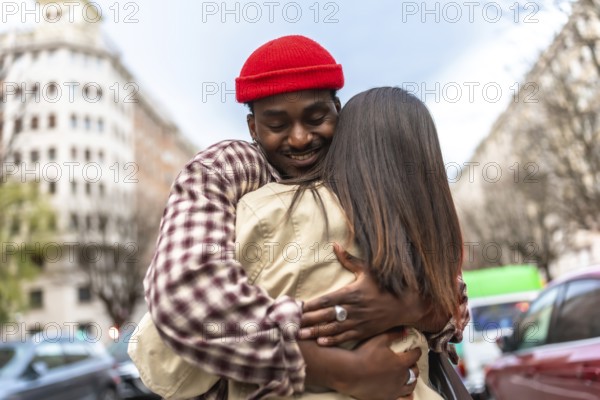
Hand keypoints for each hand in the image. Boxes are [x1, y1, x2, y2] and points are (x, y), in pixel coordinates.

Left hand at [299, 244, 430, 344]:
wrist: (405, 304)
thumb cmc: (385, 284)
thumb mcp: (368, 269)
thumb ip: (349, 259)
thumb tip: (335, 244)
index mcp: (352, 292)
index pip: (327, 299)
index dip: (312, 304)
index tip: (298, 308)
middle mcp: (354, 308)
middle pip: (326, 315)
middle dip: (308, 320)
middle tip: (291, 324)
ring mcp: (359, 321)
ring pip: (333, 328)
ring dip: (316, 332)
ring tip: (300, 335)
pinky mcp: (365, 331)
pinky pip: (346, 337)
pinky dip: (333, 340)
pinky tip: (321, 342)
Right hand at [337, 330, 420, 399]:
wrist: (350, 373)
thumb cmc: (363, 354)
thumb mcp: (379, 340)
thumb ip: (394, 334)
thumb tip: (406, 330)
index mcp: (400, 363)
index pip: (414, 356)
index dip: (417, 351)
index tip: (416, 350)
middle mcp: (401, 377)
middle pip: (414, 372)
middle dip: (414, 365)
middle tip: (410, 362)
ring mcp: (394, 389)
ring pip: (411, 386)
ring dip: (412, 379)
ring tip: (409, 376)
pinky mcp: (387, 398)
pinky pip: (403, 399)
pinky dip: (407, 395)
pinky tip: (407, 393)